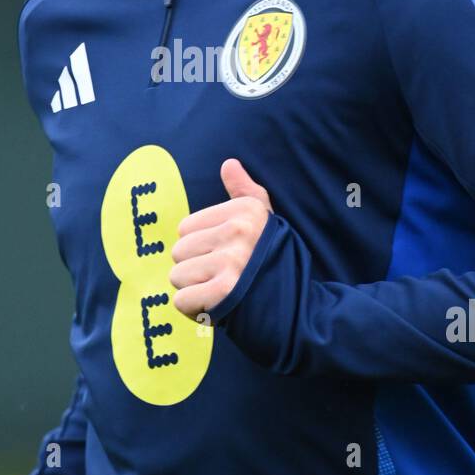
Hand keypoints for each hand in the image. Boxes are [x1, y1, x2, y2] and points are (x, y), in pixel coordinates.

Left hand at [170, 158, 272, 318]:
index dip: (200, 247)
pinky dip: (195, 310)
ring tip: (220, 292)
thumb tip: (229, 163)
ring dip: (194, 290)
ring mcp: (231, 262)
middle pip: (178, 251)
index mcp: (244, 211)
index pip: (185, 228)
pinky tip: (216, 307)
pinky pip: (182, 301)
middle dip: (195, 269)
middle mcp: (238, 232)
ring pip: (177, 276)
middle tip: (223, 277)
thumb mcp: (264, 220)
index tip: (224, 257)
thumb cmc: (272, 262)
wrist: (297, 308)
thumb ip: (244, 191)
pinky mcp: (224, 292)